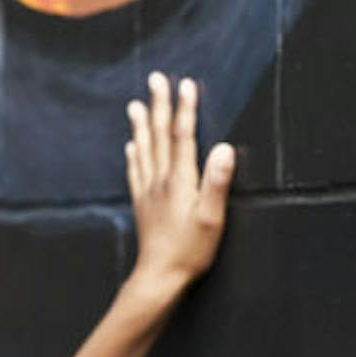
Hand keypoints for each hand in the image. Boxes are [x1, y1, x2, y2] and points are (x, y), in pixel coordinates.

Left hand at [125, 73, 233, 296]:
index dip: (185, 109)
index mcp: (180, 181)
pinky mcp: (142, 204)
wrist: (159, 277)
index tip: (186, 84)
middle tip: (155, 79)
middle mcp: (161, 180)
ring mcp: (148, 192)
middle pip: (159, 135)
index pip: (182, 136)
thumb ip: (217, 182)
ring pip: (144, 149)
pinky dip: (133, 154)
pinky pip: (135, 172)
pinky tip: (130, 146)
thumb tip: (225, 148)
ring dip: (141, 124)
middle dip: (159, 105)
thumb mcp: (212, 219)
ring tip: (135, 105)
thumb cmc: (190, 250)